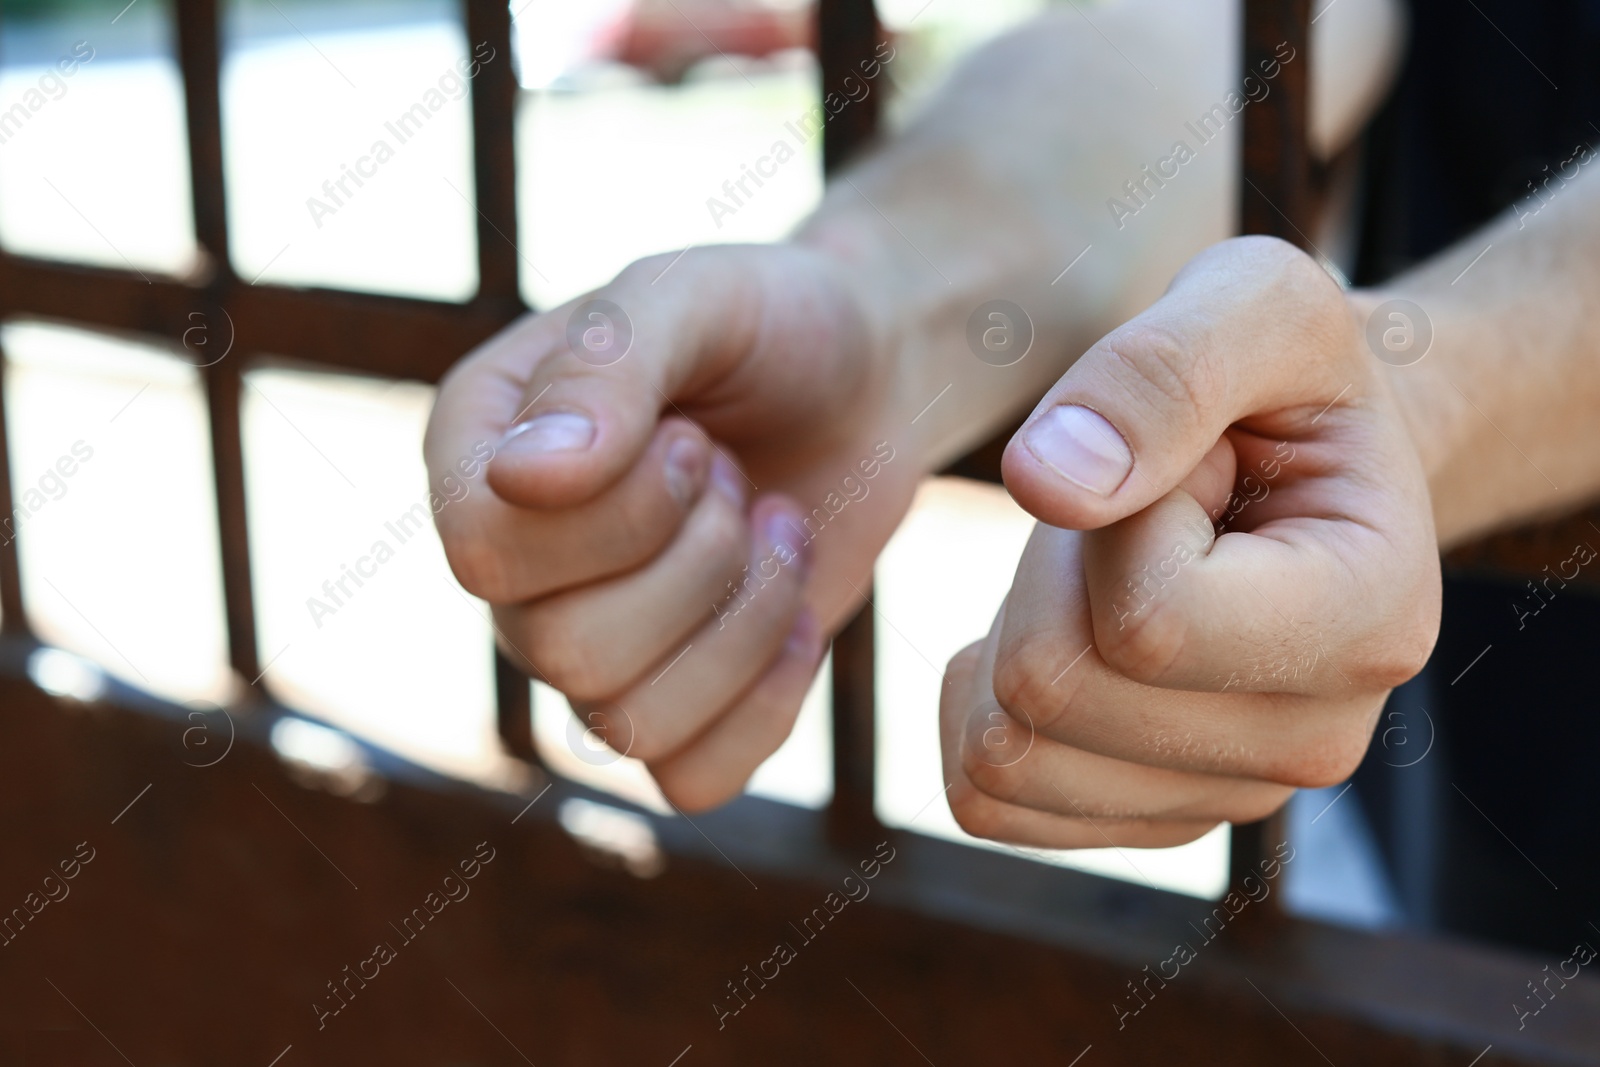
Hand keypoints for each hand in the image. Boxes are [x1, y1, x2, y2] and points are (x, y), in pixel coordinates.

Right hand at [425, 244, 921, 809]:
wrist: (869, 374)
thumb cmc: (768, 322)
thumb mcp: (693, 297)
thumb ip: (605, 370)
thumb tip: (522, 480)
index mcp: (478, 456)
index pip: (486, 553)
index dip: (612, 518)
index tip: (691, 436)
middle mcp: (517, 567)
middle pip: (560, 650)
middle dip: (695, 563)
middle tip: (733, 479)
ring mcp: (593, 647)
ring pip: (626, 724)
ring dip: (741, 621)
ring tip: (774, 527)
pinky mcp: (679, 707)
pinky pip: (692, 778)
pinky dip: (767, 702)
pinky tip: (796, 614)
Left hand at [941, 237, 1440, 847]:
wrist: (1305, 463)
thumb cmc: (1283, 376)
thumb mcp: (1252, 305)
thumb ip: (1158, 374)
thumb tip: (1047, 483)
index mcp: (1370, 624)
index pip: (1145, 622)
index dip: (1108, 519)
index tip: (1182, 468)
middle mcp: (1312, 743)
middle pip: (1052, 692)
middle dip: (1048, 575)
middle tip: (1133, 512)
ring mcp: (1227, 799)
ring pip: (1004, 754)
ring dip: (1014, 629)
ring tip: (1109, 567)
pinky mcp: (1145, 819)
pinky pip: (984, 796)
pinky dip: (977, 702)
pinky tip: (1056, 630)